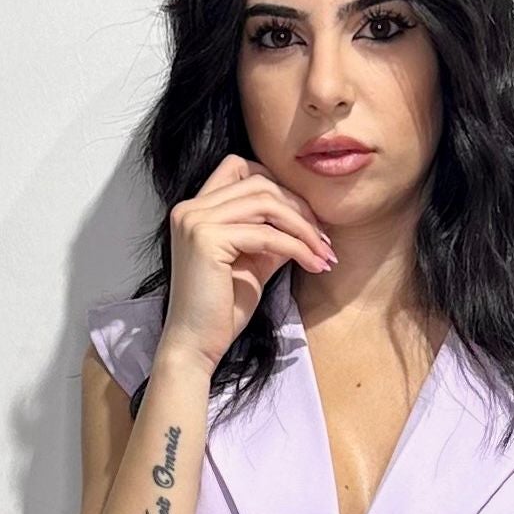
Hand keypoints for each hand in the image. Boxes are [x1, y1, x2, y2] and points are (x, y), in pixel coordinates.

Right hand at [161, 154, 335, 371]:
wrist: (197, 346)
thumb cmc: (222, 311)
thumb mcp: (254, 263)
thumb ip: (273, 236)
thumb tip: (307, 220)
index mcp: (195, 209)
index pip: (240, 167)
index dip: (277, 186)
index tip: (305, 219)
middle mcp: (190, 209)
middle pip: (259, 183)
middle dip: (299, 208)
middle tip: (323, 239)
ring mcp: (195, 221)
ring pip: (266, 204)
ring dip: (303, 228)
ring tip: (323, 253)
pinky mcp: (206, 240)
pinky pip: (266, 234)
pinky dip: (296, 248)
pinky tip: (312, 264)